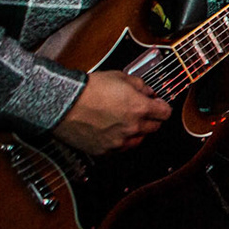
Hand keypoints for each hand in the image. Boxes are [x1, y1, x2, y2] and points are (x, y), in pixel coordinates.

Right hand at [54, 71, 172, 154]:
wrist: (63, 103)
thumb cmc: (88, 89)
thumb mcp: (120, 77)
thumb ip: (140, 86)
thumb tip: (149, 92)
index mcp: (140, 109)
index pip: (166, 113)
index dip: (162, 107)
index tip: (158, 105)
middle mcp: (132, 128)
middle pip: (154, 128)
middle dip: (151, 119)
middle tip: (141, 111)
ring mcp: (118, 141)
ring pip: (138, 140)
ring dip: (137, 132)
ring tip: (124, 121)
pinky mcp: (104, 151)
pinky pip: (119, 149)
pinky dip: (119, 141)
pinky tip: (112, 131)